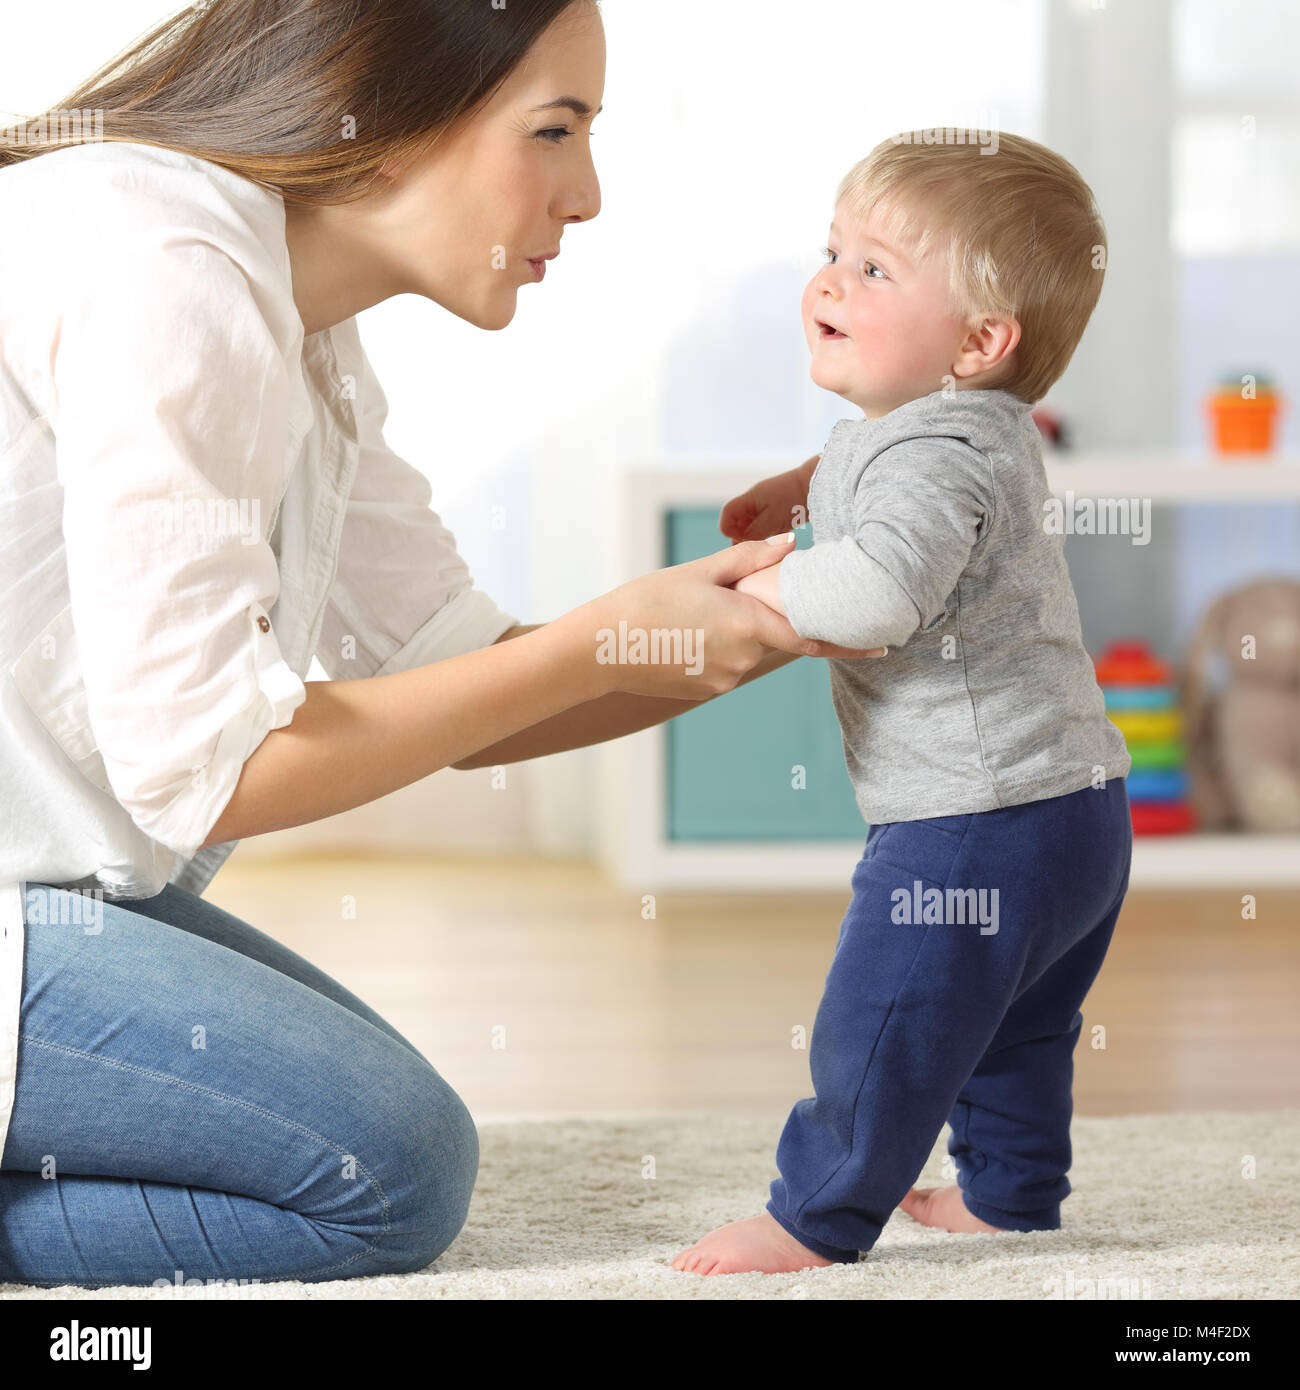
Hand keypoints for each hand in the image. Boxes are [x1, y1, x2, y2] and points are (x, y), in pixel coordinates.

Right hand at [558, 537, 882, 700]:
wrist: (600, 649)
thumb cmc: (646, 603)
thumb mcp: (700, 572)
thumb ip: (751, 559)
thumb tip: (793, 545)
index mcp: (748, 624)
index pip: (813, 638)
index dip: (850, 642)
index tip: (883, 646)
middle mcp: (745, 658)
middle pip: (774, 636)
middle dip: (765, 616)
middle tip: (724, 598)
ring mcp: (727, 679)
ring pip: (749, 649)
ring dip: (737, 630)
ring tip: (691, 613)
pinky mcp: (709, 690)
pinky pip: (728, 663)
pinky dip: (719, 646)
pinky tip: (684, 632)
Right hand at [719, 455, 817, 544]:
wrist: (818, 485)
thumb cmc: (796, 499)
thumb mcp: (773, 521)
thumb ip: (754, 534)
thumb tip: (739, 546)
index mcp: (749, 499)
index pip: (727, 516)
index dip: (729, 531)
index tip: (744, 540)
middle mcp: (753, 501)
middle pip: (736, 522)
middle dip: (743, 537)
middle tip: (758, 549)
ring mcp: (764, 505)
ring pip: (750, 526)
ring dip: (756, 537)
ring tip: (770, 544)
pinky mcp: (775, 511)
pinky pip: (763, 525)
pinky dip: (766, 535)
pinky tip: (778, 539)